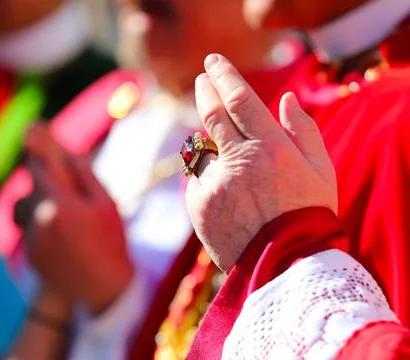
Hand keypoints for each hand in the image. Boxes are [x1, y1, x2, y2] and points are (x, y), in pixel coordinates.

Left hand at [23, 124, 133, 314]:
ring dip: (41, 200)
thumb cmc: (111, 240)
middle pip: (32, 184)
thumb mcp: (105, 202)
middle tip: (62, 176)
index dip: (38, 147)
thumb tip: (66, 151)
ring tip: (65, 210)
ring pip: (28, 206)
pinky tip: (66, 232)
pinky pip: (30, 226)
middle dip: (45, 176)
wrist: (103, 286)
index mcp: (58, 203)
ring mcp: (31, 238)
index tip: (35, 130)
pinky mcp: (29, 252)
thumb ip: (83, 174)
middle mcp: (38, 219)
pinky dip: (43, 221)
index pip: (39, 165)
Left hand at [186, 54, 336, 270]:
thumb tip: (285, 99)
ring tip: (235, 170)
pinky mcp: (198, 205)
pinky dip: (210, 179)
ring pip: (203, 149)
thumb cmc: (307, 215)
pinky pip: (198, 180)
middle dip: (206, 91)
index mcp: (270, 148)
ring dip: (213, 147)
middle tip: (204, 79)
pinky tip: (230, 198)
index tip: (214, 63)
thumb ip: (302, 130)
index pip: (240, 99)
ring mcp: (214, 183)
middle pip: (211, 113)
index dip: (224, 76)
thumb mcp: (320, 171)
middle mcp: (238, 161)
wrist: (285, 266)